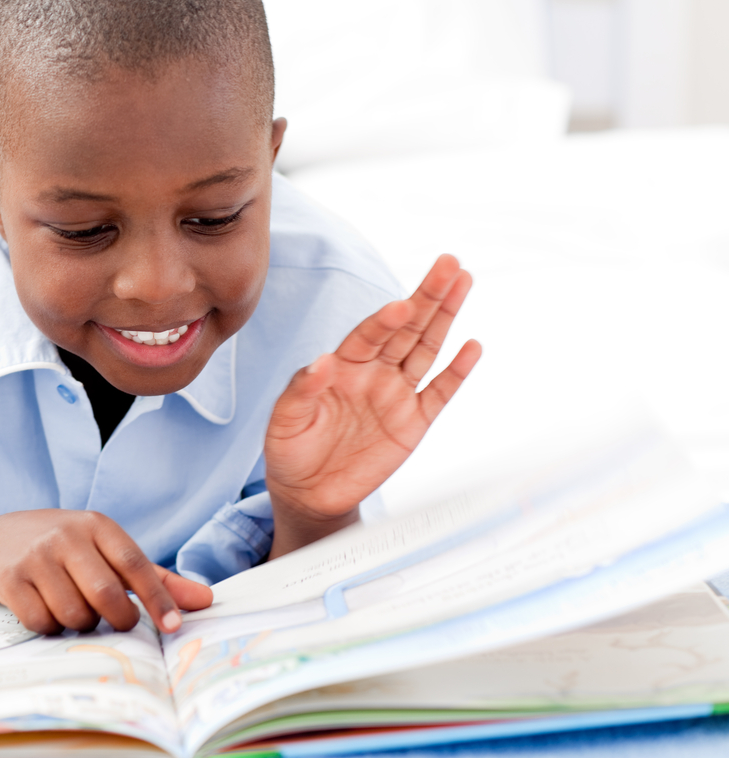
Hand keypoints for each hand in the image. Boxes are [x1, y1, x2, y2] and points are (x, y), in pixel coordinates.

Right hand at [0, 510, 212, 633]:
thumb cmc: (69, 548)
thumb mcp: (110, 551)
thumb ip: (156, 578)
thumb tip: (205, 600)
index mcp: (98, 525)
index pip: (135, 564)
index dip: (157, 598)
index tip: (174, 626)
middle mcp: (66, 536)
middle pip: (105, 594)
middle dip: (118, 618)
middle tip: (119, 621)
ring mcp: (36, 557)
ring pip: (74, 614)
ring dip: (81, 623)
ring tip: (76, 608)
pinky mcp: (10, 579)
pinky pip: (42, 622)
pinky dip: (51, 627)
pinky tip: (48, 610)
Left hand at [264, 254, 480, 556]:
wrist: (309, 493)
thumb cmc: (291, 449)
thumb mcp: (285, 420)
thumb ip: (301, 390)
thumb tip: (320, 361)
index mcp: (342, 366)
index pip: (368, 335)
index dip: (384, 320)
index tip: (401, 304)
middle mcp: (373, 372)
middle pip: (406, 328)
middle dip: (427, 295)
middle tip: (449, 263)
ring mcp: (396, 394)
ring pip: (426, 349)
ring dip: (445, 317)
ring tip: (463, 282)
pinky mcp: (414, 422)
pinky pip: (439, 393)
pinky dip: (457, 371)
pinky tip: (472, 345)